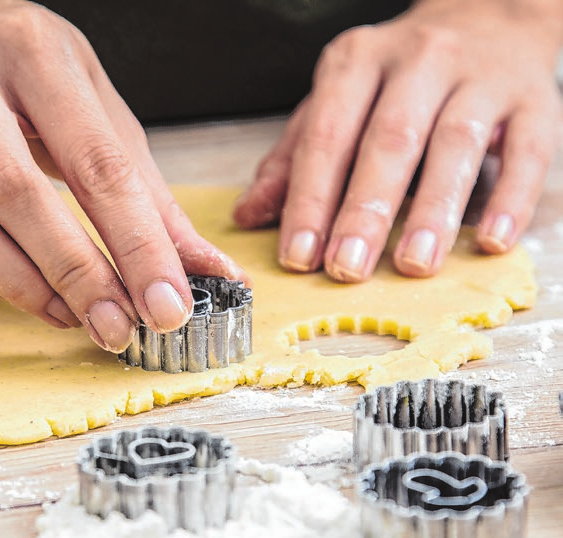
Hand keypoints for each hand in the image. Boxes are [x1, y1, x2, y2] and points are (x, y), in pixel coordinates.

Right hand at [0, 0, 245, 351]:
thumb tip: (207, 271)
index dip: (137, 244)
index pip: (95, 161)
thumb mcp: (98, 111)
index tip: (168, 306)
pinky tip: (21, 292)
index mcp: (32, 50)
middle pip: (16, 193)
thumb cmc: (27, 78)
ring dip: (20, 284)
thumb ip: (149, 195)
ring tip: (72, 316)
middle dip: (76, 273)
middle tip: (117, 327)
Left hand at [233, 0, 562, 281]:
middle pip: (390, 140)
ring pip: (456, 145)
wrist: (488, 16)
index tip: (299, 256)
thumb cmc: (398, 77)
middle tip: (347, 267)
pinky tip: (491, 241)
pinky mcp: (535, 100)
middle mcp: (419, 60)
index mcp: (358, 62)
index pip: (327, 135)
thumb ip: (292, 159)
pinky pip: (529, 151)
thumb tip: (248, 215)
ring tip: (413, 264)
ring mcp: (481, 77)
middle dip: (365, 210)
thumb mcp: (335, 102)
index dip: (311, 199)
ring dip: (433, 209)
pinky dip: (510, 199)